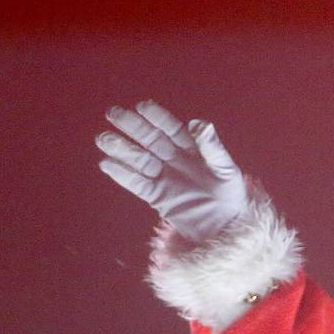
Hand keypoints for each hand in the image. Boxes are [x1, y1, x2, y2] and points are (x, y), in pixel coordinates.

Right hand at [96, 100, 248, 242]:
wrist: (226, 228)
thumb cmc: (231, 196)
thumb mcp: (226, 169)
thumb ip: (213, 148)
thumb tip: (199, 123)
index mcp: (192, 150)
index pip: (172, 130)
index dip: (157, 117)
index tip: (142, 106)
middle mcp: (175, 161)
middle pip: (150, 141)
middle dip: (132, 127)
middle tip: (112, 113)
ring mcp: (165, 178)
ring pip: (140, 160)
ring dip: (121, 149)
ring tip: (102, 138)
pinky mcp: (157, 197)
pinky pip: (137, 183)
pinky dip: (122, 174)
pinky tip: (107, 163)